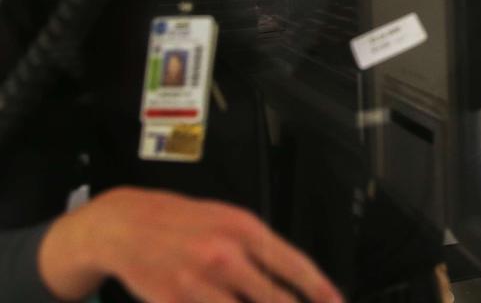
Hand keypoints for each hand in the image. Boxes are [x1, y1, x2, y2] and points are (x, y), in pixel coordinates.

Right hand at [38, 186, 343, 302]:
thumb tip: (295, 279)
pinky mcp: (173, 302)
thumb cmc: (185, 222)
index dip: (320, 290)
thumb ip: (262, 249)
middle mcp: (224, 256)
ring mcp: (196, 284)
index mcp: (244, 230)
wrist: (125, 225)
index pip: (294, 266)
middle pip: (274, 299)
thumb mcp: (230, 220)